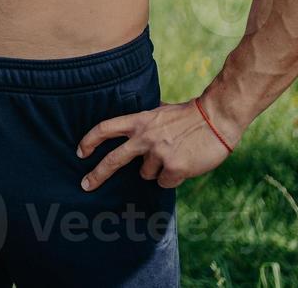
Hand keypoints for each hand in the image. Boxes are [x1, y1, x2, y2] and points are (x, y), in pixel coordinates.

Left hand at [75, 99, 233, 191]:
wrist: (217, 117)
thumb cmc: (190, 115)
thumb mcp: (161, 112)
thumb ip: (145, 122)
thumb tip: (132, 130)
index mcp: (140, 121)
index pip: (106, 128)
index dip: (90, 140)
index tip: (80, 151)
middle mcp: (145, 137)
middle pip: (114, 159)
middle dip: (97, 174)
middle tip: (85, 184)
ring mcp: (159, 153)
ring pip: (146, 174)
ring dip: (157, 171)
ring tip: (174, 155)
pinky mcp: (174, 168)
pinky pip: (164, 183)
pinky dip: (172, 178)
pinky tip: (184, 164)